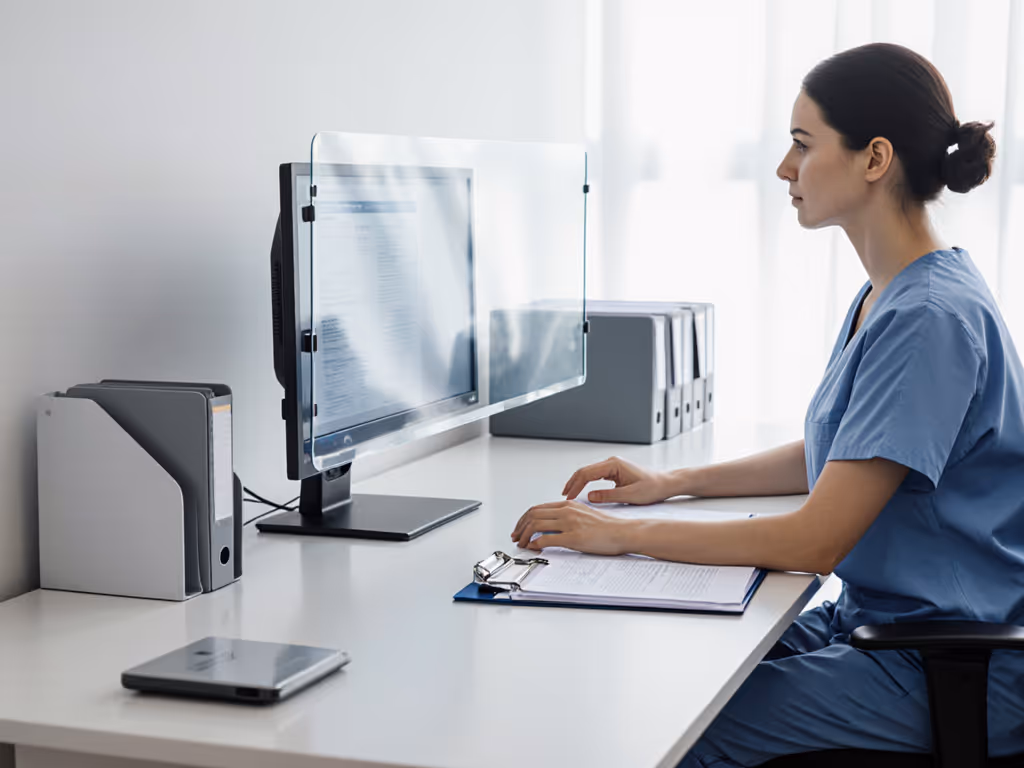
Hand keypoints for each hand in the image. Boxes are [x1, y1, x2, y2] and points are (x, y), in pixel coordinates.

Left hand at [510, 499, 633, 554]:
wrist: (623, 532)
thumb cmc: (607, 527)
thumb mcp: (584, 515)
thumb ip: (567, 517)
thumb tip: (551, 526)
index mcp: (568, 505)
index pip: (538, 508)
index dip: (524, 518)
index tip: (520, 527)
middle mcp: (567, 511)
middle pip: (533, 514)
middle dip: (520, 526)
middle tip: (516, 536)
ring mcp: (570, 523)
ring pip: (536, 525)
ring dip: (524, 535)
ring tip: (522, 543)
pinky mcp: (573, 537)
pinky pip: (547, 539)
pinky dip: (535, 543)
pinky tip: (533, 548)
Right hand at [562, 456, 672, 504]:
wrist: (665, 484)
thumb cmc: (652, 488)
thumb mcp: (630, 496)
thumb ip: (608, 496)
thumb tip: (589, 497)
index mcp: (614, 465)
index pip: (587, 473)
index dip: (575, 485)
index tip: (568, 497)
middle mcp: (612, 462)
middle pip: (585, 471)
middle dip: (573, 483)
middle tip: (563, 496)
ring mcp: (613, 466)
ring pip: (589, 472)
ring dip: (578, 482)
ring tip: (568, 494)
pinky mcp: (615, 471)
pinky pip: (596, 475)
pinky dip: (586, 483)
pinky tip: (581, 491)